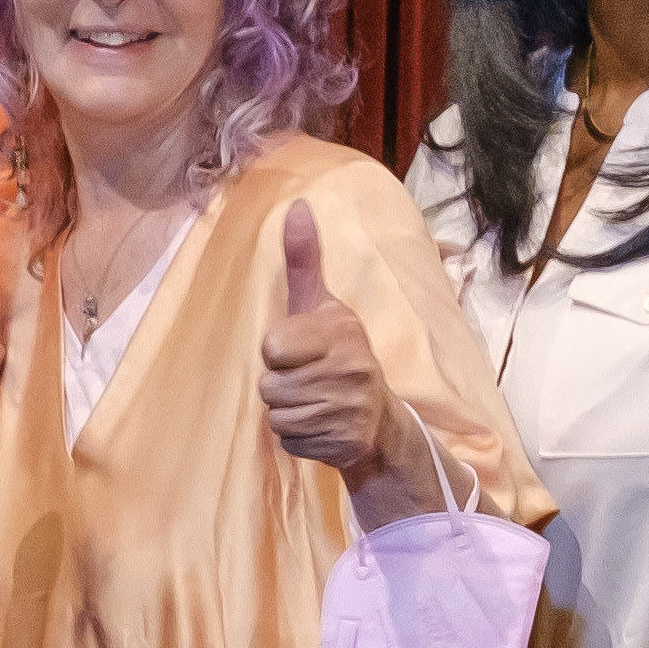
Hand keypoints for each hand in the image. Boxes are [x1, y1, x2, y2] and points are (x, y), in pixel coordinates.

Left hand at [256, 202, 401, 480]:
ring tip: (316, 404)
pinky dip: (300, 439)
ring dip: (289, 414)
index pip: (271, 346)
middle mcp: (350, 368)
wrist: (379, 421)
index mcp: (341, 331)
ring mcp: (350, 408)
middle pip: (269, 386)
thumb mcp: (324, 306)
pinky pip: (290, 441)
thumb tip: (296, 205)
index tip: (299, 351)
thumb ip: (304, 261)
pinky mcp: (345, 442)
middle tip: (310, 382)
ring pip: (276, 415)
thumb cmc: (341, 355)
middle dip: (282, 387)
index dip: (278, 352)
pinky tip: (322, 427)